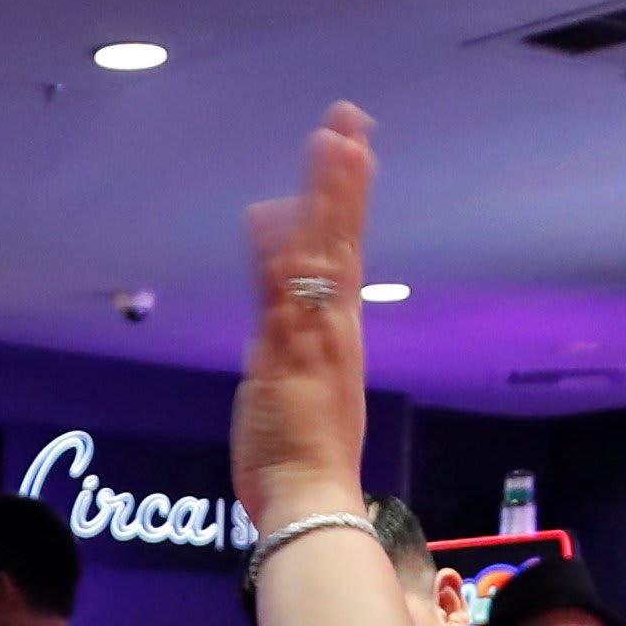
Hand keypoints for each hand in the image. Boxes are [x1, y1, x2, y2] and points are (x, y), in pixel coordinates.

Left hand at [231, 104, 380, 529]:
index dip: (349, 202)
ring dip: (325, 197)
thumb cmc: (305, 461)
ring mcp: (312, 341)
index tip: (355, 152)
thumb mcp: (301, 391)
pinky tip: (271, 213)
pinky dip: (278, 254)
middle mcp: (335, 330)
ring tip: (331, 141)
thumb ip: (292, 350)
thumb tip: (280, 324)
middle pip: (342, 239)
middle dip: (345, 179)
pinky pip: (281, 296)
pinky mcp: (285, 358)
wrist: (312, 503)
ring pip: (322, 255)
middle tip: (348, 122)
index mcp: (340, 337)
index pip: (348, 255)